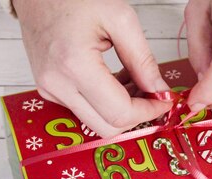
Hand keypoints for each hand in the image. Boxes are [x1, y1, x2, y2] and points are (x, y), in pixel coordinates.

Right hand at [13, 0, 172, 137]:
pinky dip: (104, 104)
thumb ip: (142, 58)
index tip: (164, 99)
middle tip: (153, 95)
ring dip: (120, 110)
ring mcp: (50, 90)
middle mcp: (57, 84)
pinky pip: (83, 111)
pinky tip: (113, 80)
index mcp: (74, 64)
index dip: (148, 111)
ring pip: (95, 122)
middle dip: (136, 117)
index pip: (119, 112)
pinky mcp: (48, 91)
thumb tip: (158, 89)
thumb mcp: (120, 18)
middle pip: (107, 127)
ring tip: (133, 82)